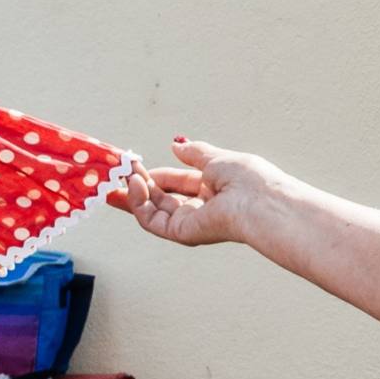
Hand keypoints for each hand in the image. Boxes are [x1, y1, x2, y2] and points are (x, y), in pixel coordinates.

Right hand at [111, 137, 284, 248]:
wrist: (262, 203)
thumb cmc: (250, 180)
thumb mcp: (219, 158)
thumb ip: (195, 153)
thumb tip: (177, 145)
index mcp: (213, 190)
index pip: (177, 182)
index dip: (155, 174)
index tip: (132, 163)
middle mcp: (202, 208)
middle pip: (161, 199)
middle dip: (138, 184)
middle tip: (118, 170)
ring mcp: (192, 222)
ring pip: (152, 210)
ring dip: (135, 192)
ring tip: (125, 174)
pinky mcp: (183, 233)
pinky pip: (153, 220)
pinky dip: (139, 203)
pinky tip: (135, 184)